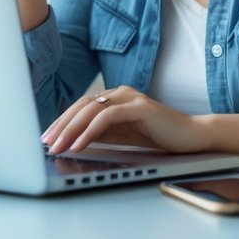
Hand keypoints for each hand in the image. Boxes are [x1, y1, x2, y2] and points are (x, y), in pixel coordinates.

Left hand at [42, 86, 209, 154]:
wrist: (192, 136)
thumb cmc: (160, 136)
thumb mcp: (123, 136)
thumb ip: (102, 134)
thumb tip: (73, 140)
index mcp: (116, 97)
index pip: (81, 106)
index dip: (62, 121)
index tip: (47, 138)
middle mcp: (121, 93)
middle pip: (81, 105)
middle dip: (60, 125)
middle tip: (46, 143)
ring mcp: (130, 97)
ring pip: (91, 109)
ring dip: (71, 129)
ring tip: (58, 146)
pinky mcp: (139, 107)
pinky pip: (107, 117)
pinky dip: (90, 131)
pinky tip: (80, 144)